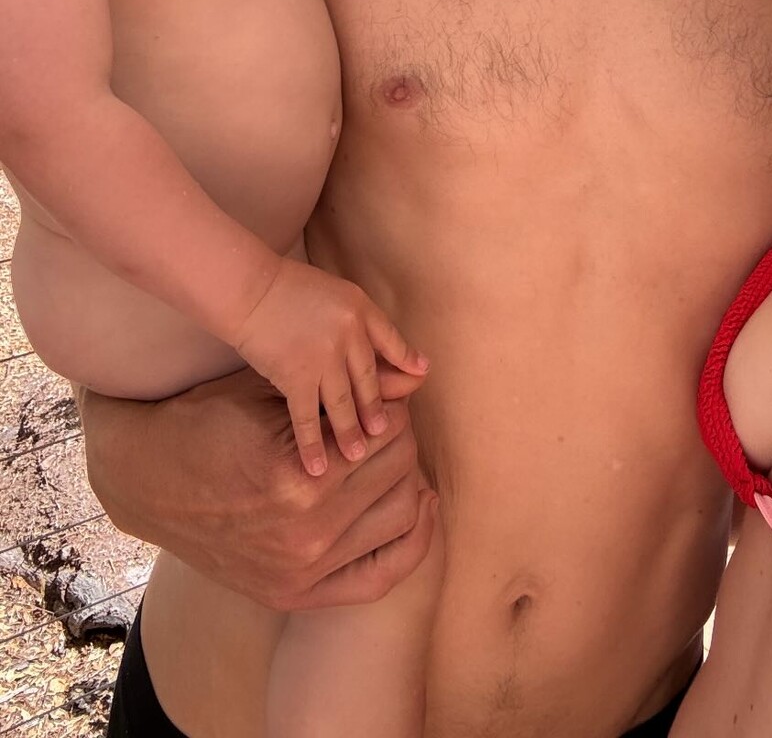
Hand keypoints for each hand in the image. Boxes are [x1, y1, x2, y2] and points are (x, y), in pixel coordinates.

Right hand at [79, 368, 438, 610]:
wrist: (146, 481)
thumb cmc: (206, 421)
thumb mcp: (270, 392)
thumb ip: (340, 392)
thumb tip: (410, 382)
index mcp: (298, 478)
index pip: (387, 433)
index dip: (393, 407)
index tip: (383, 397)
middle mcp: (305, 534)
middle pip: (399, 471)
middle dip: (401, 438)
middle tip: (387, 422)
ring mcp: (301, 573)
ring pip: (399, 518)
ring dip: (408, 479)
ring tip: (392, 457)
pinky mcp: (296, 596)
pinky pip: (381, 577)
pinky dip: (413, 542)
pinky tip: (419, 506)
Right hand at [233, 257, 428, 474]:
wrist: (249, 289)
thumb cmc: (287, 287)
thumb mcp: (333, 290)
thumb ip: (354, 316)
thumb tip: (374, 340)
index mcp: (360, 307)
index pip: (391, 338)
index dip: (405, 359)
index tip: (419, 378)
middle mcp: (349, 333)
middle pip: (370, 379)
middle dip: (377, 409)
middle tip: (385, 433)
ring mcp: (325, 358)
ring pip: (344, 404)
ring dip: (351, 432)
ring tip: (357, 454)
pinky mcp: (297, 376)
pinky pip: (308, 417)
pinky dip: (313, 444)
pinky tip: (318, 466)